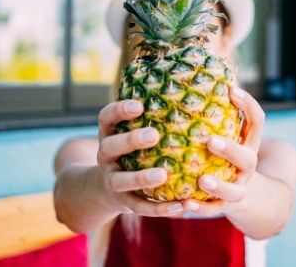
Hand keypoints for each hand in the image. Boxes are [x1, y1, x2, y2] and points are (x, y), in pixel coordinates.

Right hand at [95, 99, 193, 216]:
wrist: (106, 189)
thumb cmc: (131, 151)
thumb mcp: (129, 132)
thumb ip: (149, 116)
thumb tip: (190, 87)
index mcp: (108, 135)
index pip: (106, 118)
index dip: (119, 110)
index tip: (139, 104)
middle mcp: (105, 156)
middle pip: (110, 147)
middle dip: (130, 141)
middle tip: (154, 134)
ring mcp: (112, 180)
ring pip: (121, 180)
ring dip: (141, 177)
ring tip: (163, 174)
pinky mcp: (124, 203)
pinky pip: (141, 207)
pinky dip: (161, 208)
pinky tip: (182, 205)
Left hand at [184, 86, 264, 214]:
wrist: (247, 199)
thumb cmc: (226, 156)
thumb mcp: (229, 135)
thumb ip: (216, 114)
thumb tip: (190, 74)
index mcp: (248, 144)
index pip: (257, 121)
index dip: (248, 105)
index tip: (231, 90)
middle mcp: (246, 167)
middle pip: (247, 158)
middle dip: (230, 150)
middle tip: (210, 140)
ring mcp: (237, 188)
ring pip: (233, 190)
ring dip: (219, 185)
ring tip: (202, 179)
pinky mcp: (223, 207)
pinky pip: (212, 210)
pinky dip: (199, 208)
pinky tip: (183, 204)